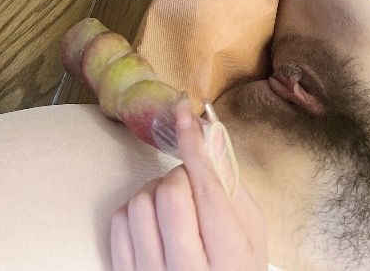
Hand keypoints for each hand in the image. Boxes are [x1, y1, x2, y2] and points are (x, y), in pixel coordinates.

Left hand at [111, 98, 266, 269]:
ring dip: (155, 192)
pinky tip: (153, 223)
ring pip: (140, 203)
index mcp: (230, 257)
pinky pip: (118, 223)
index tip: (183, 113)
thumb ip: (231, 184)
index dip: (193, 145)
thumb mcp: (251, 231)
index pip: (206, 189)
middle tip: (191, 186)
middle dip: (179, 176)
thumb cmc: (236, 264)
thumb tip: (208, 135)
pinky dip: (134, 211)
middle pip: (170, 192)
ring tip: (172, 207)